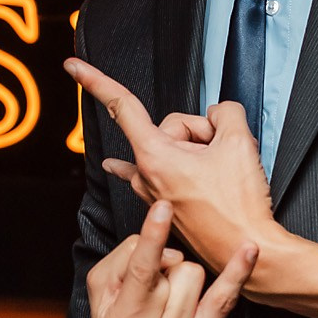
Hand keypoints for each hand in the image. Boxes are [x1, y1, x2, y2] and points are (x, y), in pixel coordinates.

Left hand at [66, 57, 278, 274]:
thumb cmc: (240, 206)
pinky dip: (149, 162)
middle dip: (201, 131)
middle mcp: (147, 175)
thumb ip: (225, 112)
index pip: (123, 105)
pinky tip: (113, 167)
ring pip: (173, 148)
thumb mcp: (241, 141)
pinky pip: (157, 169)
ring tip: (222, 174)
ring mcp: (155, 192)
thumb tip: (218, 117)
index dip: (96, 80)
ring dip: (197, 150)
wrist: (246, 252)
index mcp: (156, 156)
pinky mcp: (166, 205)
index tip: (71, 65)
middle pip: (171, 126)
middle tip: (225, 155)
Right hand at [81, 198, 256, 317]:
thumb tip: (164, 249)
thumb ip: (122, 258)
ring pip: (195, 273)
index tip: (163, 206)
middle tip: (151, 286)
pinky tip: (249, 250)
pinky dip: (237, 274)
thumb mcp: (99, 291)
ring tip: (166, 297)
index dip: (152, 236)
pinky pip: (224, 299)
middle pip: (174, 266)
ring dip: (182, 275)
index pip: (141, 270)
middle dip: (164, 265)